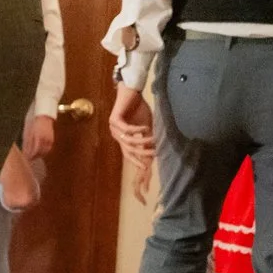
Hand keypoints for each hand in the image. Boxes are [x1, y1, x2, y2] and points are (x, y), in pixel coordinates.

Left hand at [21, 114, 55, 159]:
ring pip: (45, 152)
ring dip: (39, 155)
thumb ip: (27, 142)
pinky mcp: (52, 139)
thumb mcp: (28, 132)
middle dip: (34, 157)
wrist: (44, 116)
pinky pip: (48, 148)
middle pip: (40, 152)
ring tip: (34, 157)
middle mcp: (44, 139)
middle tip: (29, 159)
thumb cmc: (34, 123)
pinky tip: (40, 152)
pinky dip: (44, 152)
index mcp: (37, 137)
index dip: (30, 156)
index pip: (34, 151)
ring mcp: (49, 139)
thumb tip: (25, 151)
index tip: (26, 158)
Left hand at [108, 83, 155, 198]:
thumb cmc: (139, 108)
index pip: (130, 158)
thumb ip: (149, 139)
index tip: (144, 182)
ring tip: (153, 141)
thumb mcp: (147, 126)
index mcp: (124, 140)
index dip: (137, 168)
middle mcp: (117, 136)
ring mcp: (114, 128)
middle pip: (128, 153)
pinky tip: (145, 127)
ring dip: (142, 142)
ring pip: (128, 142)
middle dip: (140, 158)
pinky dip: (137, 130)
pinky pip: (127, 129)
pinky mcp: (114, 119)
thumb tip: (157, 153)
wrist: (131, 90)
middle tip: (153, 158)